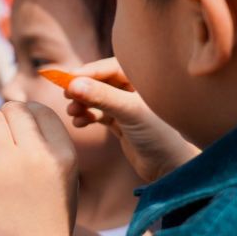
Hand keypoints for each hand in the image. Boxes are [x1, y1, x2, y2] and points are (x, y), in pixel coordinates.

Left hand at [0, 102, 76, 235]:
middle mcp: (39, 155)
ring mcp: (8, 164)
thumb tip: (26, 114)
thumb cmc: (48, 219)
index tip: (17, 129)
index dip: (25, 115)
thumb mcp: (65, 180)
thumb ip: (51, 147)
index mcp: (65, 155)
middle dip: (2, 120)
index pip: (41, 111)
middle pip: (13, 111)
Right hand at [63, 57, 198, 181]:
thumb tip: (72, 84)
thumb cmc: (160, 135)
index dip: (87, 72)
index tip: (65, 79)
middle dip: (82, 88)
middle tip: (66, 95)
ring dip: (83, 103)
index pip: (110, 67)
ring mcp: (129, 107)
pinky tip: (80, 122)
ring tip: (72, 112)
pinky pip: (100, 114)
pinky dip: (88, 116)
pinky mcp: (123, 123)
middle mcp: (136, 90)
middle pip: (101, 81)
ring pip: (98, 98)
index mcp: (144, 79)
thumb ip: (101, 96)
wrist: (172, 168)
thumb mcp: (130, 112)